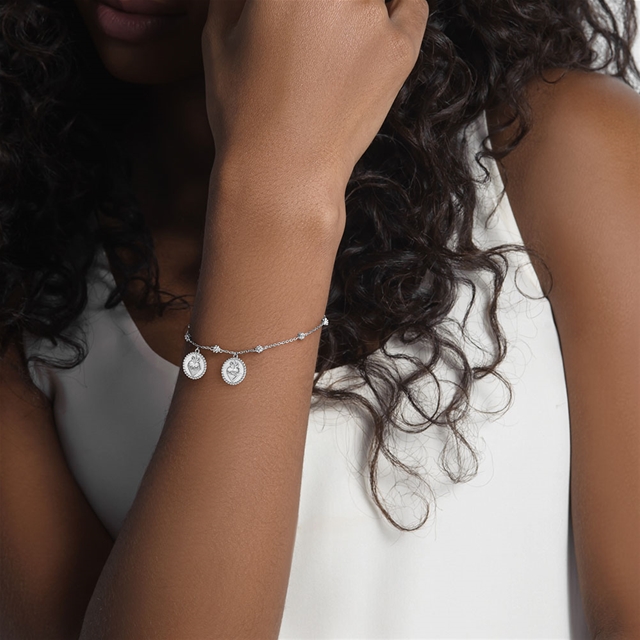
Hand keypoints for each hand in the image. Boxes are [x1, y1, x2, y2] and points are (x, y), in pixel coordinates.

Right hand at [202, 0, 428, 204]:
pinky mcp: (400, 49)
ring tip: (335, 39)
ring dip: (355, 7)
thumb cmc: (243, 110)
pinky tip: (378, 20)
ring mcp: (372, 15)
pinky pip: (411, 4)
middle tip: (313, 26)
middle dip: (322, 5)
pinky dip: (398, 3)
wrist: (281, 173)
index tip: (295, 11)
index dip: (292, 1)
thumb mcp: (217, 36)